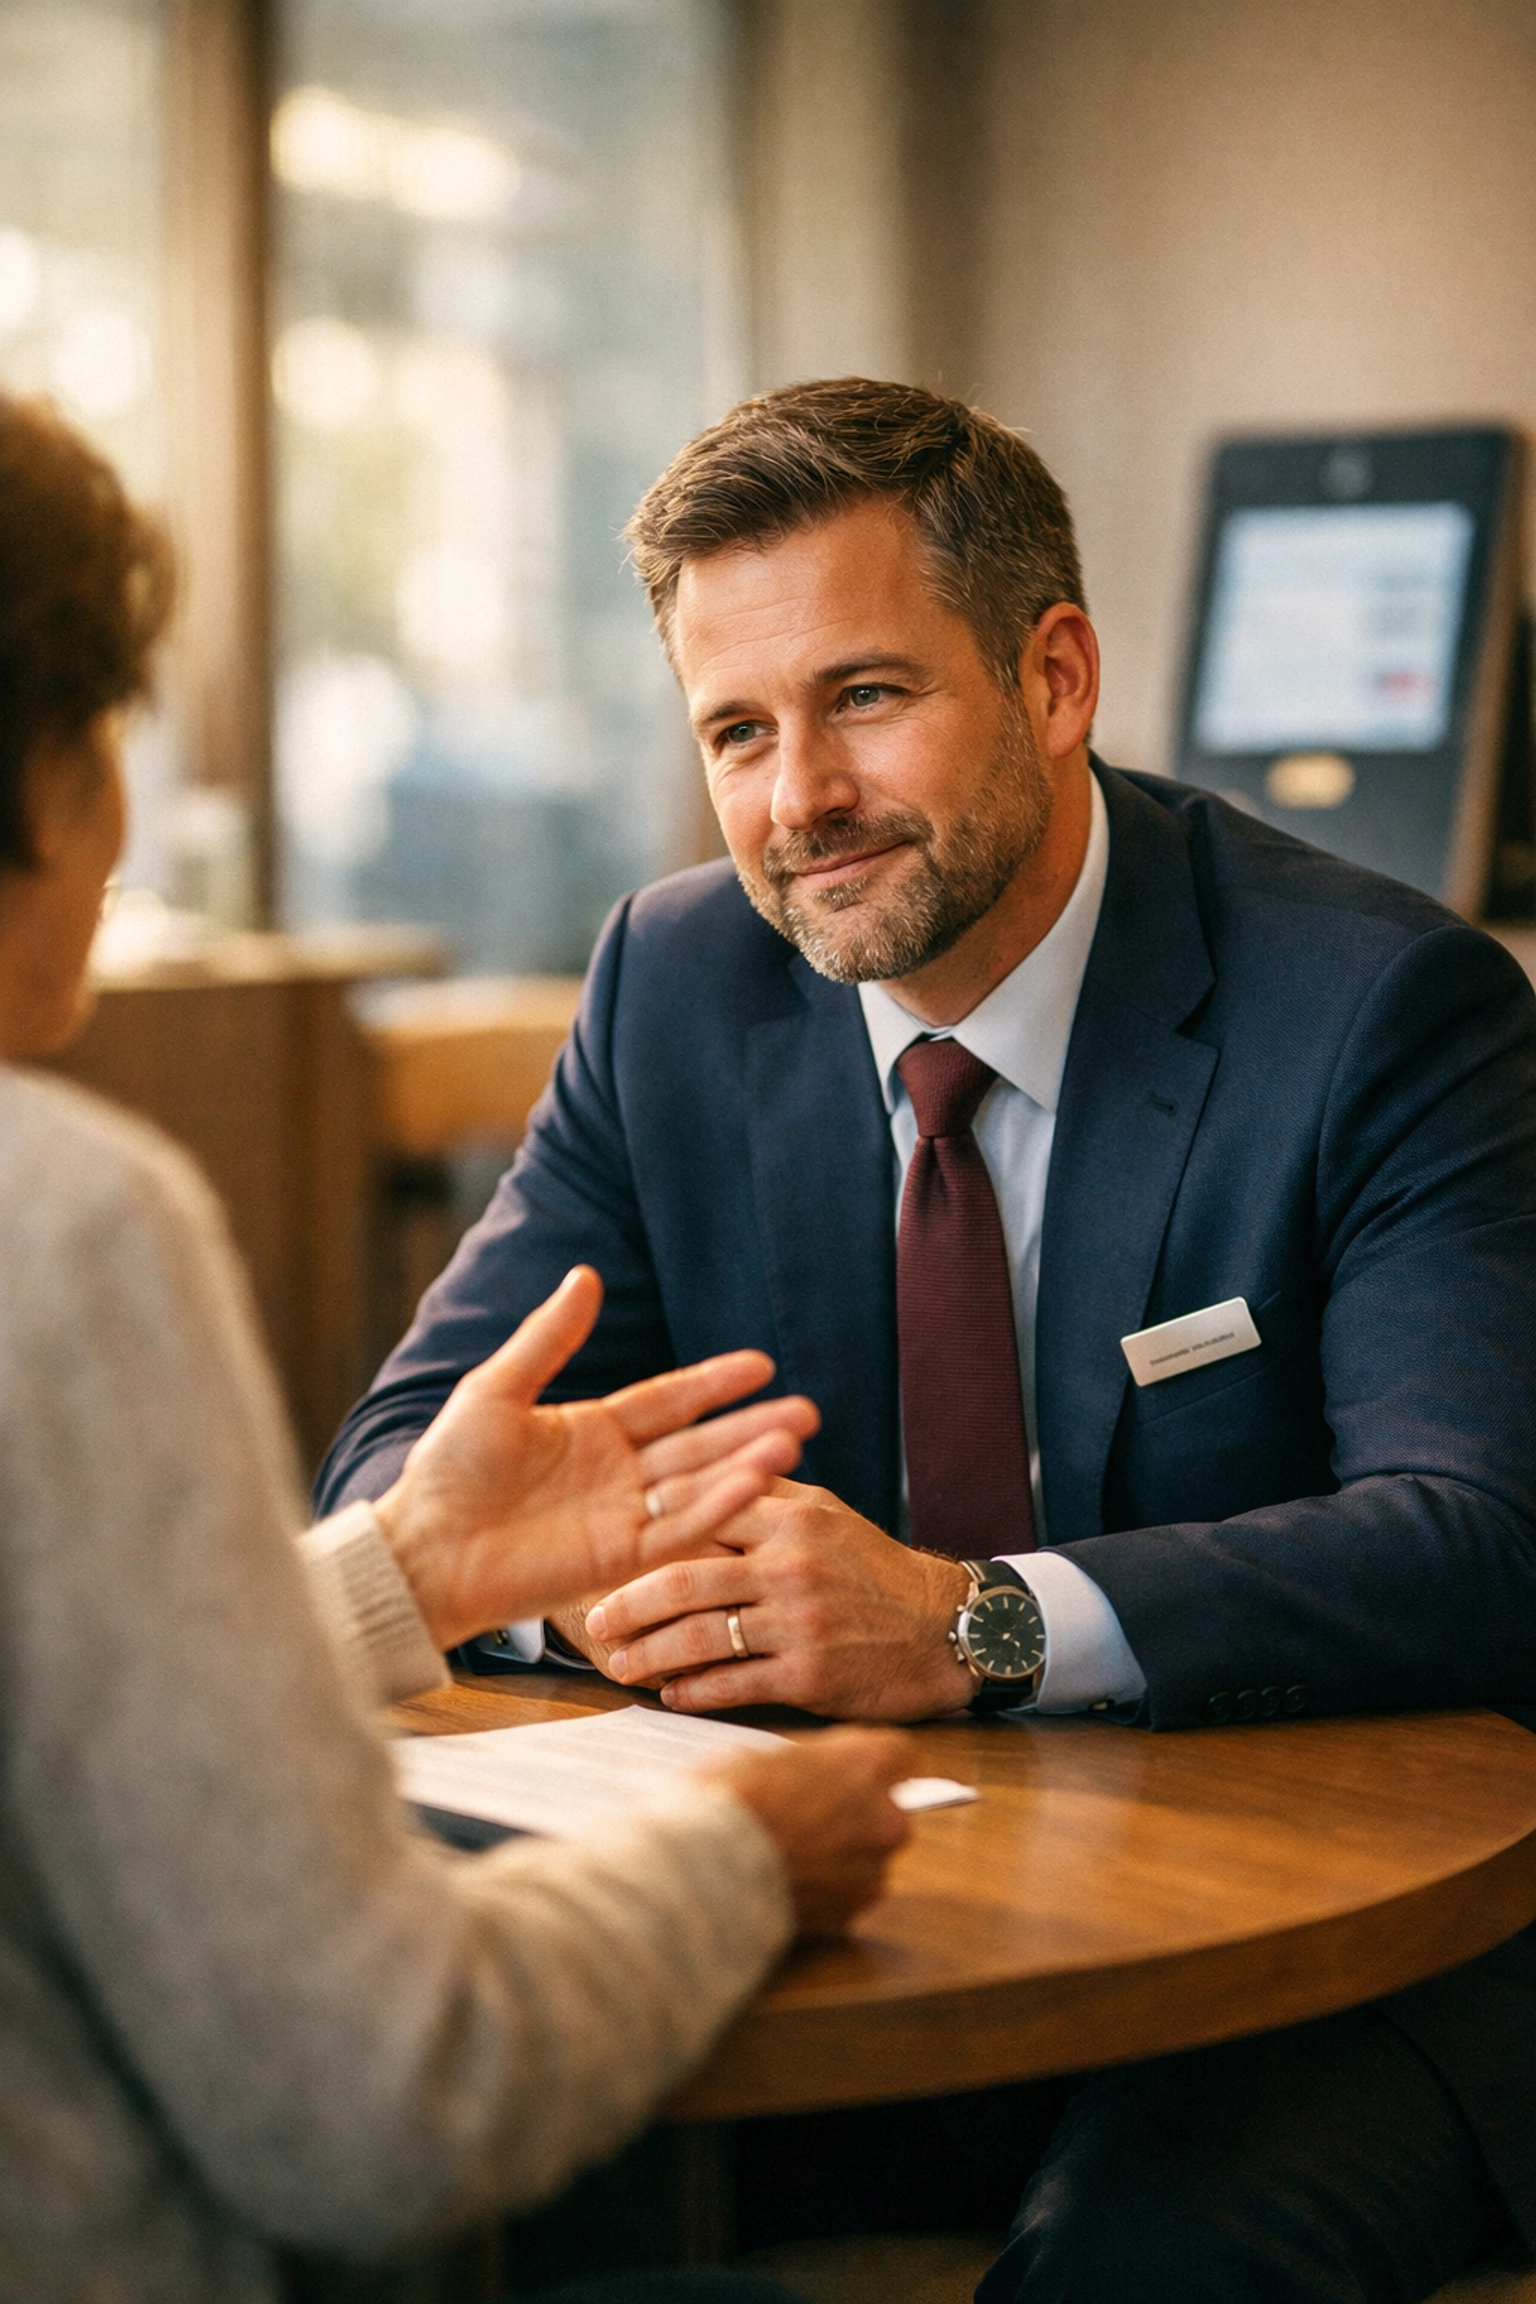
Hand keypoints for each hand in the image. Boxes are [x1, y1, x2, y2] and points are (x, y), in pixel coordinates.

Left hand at [373, 1268, 818, 1650]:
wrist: (423, 1550)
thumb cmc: (448, 1470)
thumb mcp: (497, 1390)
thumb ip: (549, 1338)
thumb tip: (586, 1274)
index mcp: (592, 1431)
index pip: (668, 1401)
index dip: (713, 1383)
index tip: (761, 1364)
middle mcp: (617, 1473)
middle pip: (699, 1444)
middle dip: (751, 1427)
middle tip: (807, 1410)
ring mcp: (622, 1517)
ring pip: (699, 1485)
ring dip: (746, 1464)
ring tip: (795, 1440)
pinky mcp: (618, 1560)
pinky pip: (680, 1529)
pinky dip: (718, 1504)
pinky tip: (755, 1480)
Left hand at [585, 1481, 976, 1720]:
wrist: (943, 1629)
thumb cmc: (874, 1570)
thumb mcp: (827, 1515)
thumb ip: (764, 1498)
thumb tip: (694, 1481)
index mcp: (791, 1518)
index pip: (701, 1512)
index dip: (646, 1528)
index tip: (604, 1540)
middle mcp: (790, 1565)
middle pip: (684, 1579)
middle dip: (628, 1602)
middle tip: (594, 1619)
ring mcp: (798, 1622)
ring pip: (699, 1636)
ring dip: (649, 1653)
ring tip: (619, 1664)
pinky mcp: (808, 1674)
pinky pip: (733, 1683)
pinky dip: (694, 1690)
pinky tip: (671, 1693)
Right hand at [707, 1727, 913, 1935]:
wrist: (709, 1868)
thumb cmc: (730, 1799)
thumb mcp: (764, 1753)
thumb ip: (806, 1764)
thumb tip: (805, 1774)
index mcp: (866, 1765)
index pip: (901, 1753)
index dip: (875, 1763)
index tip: (859, 1771)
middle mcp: (884, 1818)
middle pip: (887, 1811)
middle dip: (856, 1814)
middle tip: (809, 1814)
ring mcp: (871, 1872)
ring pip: (867, 1858)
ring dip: (841, 1856)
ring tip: (790, 1854)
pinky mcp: (850, 1914)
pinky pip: (846, 1896)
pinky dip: (824, 1892)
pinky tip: (786, 1882)